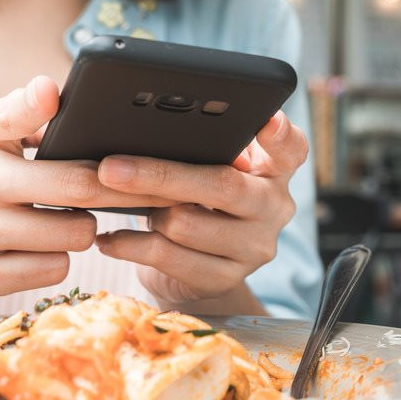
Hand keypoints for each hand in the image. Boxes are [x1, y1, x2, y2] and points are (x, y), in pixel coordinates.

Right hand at [0, 76, 172, 317]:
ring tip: (62, 222)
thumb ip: (18, 113)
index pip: (12, 112)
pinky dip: (55, 260)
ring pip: (75, 233)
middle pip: (78, 186)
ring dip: (79, 230)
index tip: (50, 94)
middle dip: (107, 190)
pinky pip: (54, 268)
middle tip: (105, 191)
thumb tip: (57, 95)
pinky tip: (37, 250)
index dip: (39, 100)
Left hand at [93, 111, 307, 306]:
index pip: (291, 147)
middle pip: (220, 185)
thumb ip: (203, 149)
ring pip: (185, 223)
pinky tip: (109, 239)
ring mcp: (254, 247)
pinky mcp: (226, 278)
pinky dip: (130, 246)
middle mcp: (274, 207)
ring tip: (124, 205)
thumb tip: (149, 134)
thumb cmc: (199, 199)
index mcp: (276, 169)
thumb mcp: (210, 167)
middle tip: (110, 168)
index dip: (280, 133)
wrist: (200, 267)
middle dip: (160, 174)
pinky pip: (168, 258)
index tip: (267, 121)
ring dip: (146, 212)